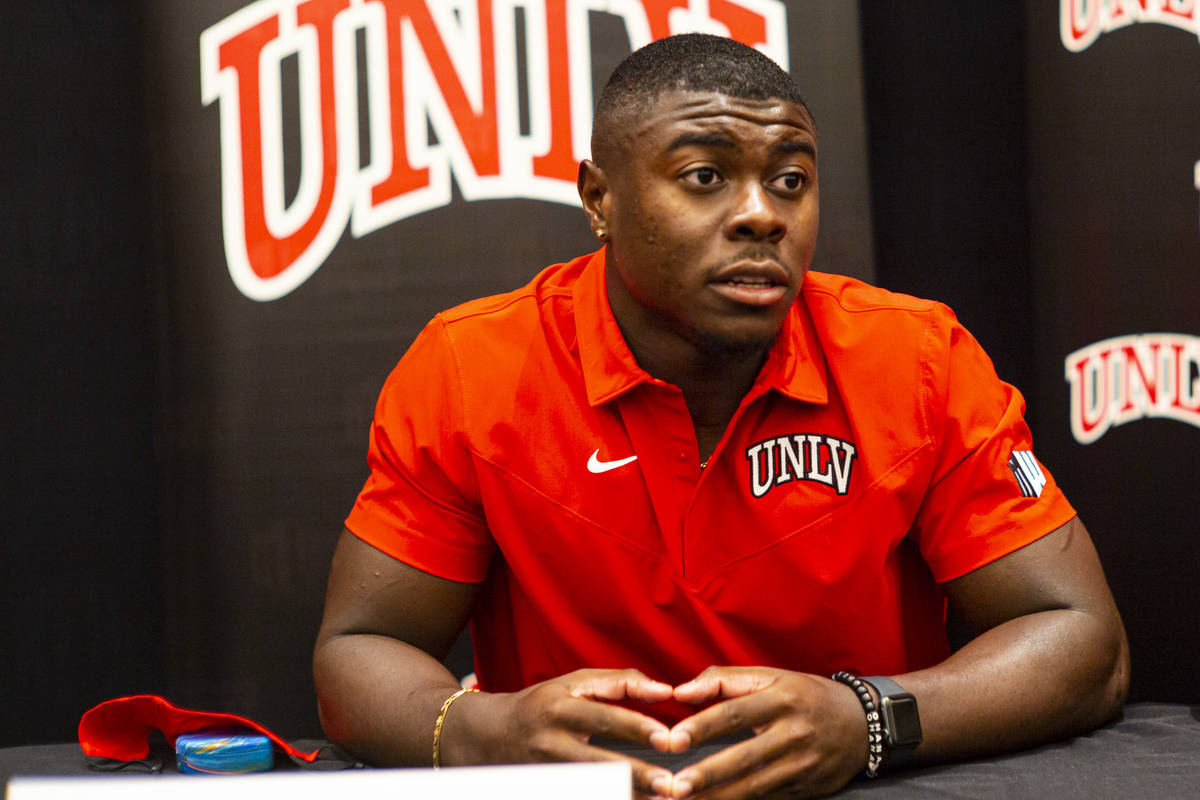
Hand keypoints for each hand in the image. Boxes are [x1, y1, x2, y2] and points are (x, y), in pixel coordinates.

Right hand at [448, 668, 676, 796]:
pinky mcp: (545, 789)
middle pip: (596, 760)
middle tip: (668, 784)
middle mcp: (551, 740)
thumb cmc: (545, 702)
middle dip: (634, 773)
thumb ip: (621, 682)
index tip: (667, 738)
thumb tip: (665, 690)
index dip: (635, 726)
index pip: (603, 715)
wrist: (492, 733)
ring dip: (626, 795)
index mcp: (560, 706)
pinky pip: (580, 796)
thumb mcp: (576, 682)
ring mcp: (546, 770)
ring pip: (590, 787)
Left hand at [661, 666, 867, 798]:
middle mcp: (793, 733)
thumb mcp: (772, 677)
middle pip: (744, 757)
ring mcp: (801, 765)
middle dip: (708, 774)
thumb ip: (724, 680)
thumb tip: (681, 691)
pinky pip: (768, 799)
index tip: (674, 739)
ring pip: (755, 785)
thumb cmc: (807, 695)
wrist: (863, 723)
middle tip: (676, 785)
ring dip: (719, 797)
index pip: (735, 713)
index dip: (703, 726)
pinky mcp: (806, 788)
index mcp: (782, 699)